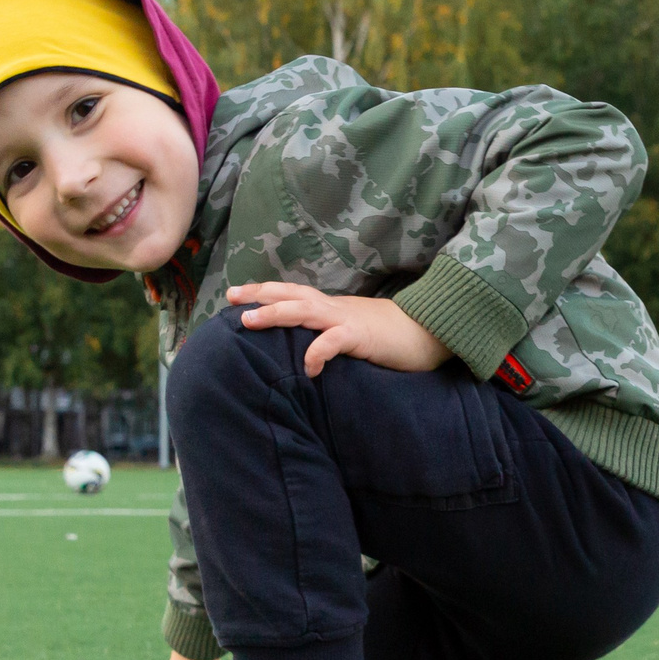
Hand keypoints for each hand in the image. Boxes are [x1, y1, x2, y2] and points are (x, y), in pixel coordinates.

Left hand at [227, 282, 450, 378]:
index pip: (291, 293)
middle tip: (231, 298)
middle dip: (259, 295)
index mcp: (329, 307)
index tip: (235, 294)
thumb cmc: (388, 336)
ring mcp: (346, 320)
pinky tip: (308, 367)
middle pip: (290, 295)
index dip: (263, 292)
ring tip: (249, 321)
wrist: (427, 332)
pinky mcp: (361, 337)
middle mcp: (333, 308)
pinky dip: (318, 352)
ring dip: (276, 314)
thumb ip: (326, 334)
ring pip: (305, 311)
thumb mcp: (350, 332)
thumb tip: (302, 348)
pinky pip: (335, 342)